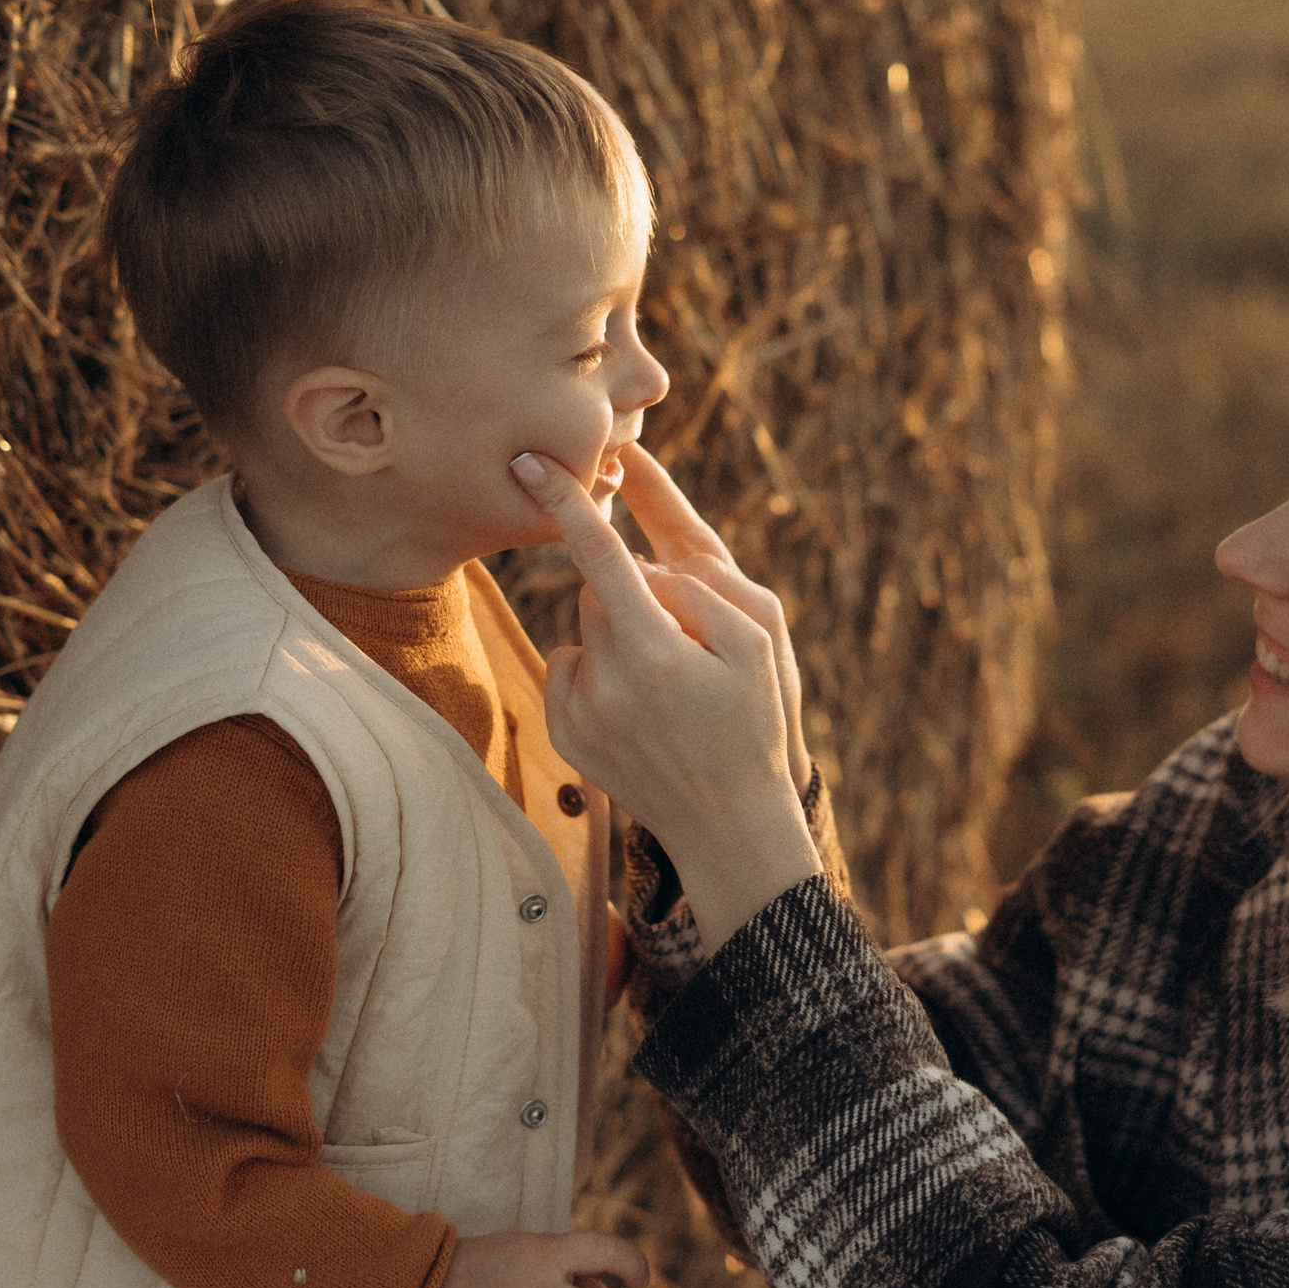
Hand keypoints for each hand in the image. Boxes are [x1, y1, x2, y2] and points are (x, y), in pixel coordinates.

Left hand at [511, 445, 821, 947]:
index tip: (529, 462)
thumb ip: (704, 587)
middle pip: (601, 589)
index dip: (567, 502)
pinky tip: (640, 707)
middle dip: (636, 593)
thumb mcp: (760, 643)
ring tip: (669, 685)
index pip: (601, 555)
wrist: (727, 825)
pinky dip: (598, 670)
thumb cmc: (754, 725)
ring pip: (586, 626)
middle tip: (688, 639)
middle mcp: (605, 679)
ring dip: (622, 633)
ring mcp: (579, 710)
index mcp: (654, 650)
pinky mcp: (565, 733)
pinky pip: (570, 665)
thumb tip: (643, 566)